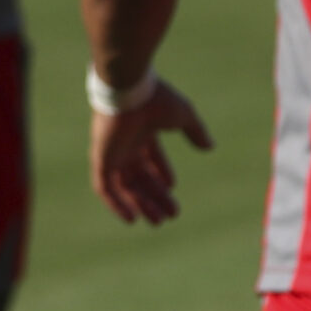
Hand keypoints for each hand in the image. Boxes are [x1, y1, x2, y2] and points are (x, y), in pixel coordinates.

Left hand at [89, 77, 214, 224]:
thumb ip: (195, 131)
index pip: (150, 157)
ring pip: (125, 185)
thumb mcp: (184, 115)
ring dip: (141, 203)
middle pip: (139, 176)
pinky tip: (132, 218)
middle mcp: (124, 142)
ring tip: (158, 221)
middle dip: (156, 195)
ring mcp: (111, 151)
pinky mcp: (101, 158)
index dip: (161, 173)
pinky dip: (116, 204)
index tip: (173, 187)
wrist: (129, 90)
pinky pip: (104, 187)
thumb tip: (209, 147)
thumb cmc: (156, 99)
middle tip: (172, 214)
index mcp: (141, 130)